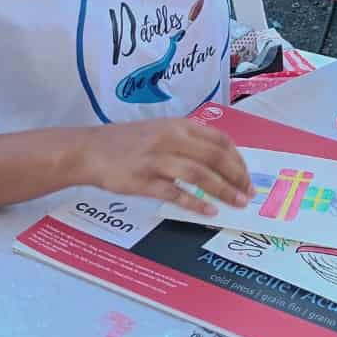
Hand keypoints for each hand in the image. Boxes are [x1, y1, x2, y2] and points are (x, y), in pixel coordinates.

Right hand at [71, 118, 253, 215]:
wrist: (89, 150)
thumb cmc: (129, 142)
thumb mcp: (162, 130)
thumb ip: (189, 141)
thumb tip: (222, 162)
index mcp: (179, 125)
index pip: (220, 141)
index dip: (238, 160)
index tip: (247, 177)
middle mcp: (171, 139)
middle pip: (214, 157)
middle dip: (236, 177)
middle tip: (247, 193)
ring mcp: (156, 159)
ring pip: (198, 174)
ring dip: (222, 190)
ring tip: (236, 203)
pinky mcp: (142, 180)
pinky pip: (174, 193)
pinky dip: (195, 203)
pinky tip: (208, 211)